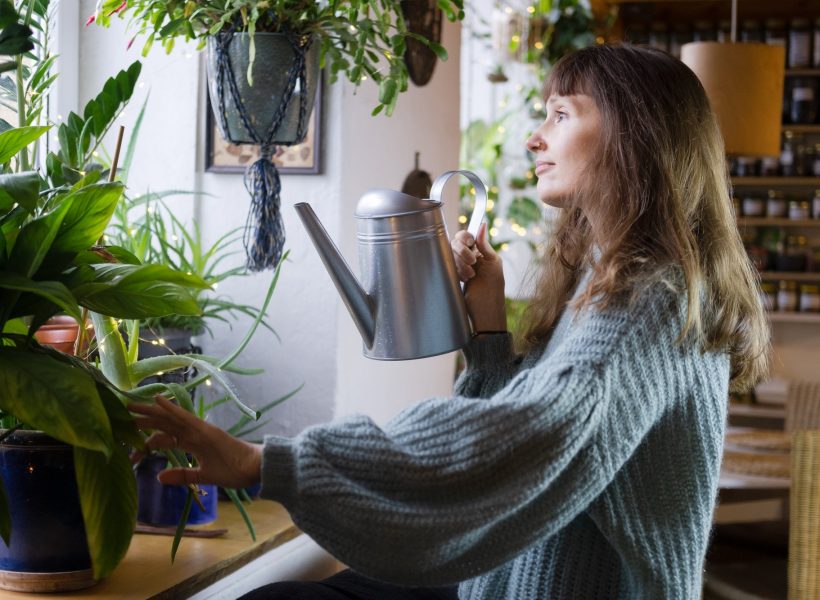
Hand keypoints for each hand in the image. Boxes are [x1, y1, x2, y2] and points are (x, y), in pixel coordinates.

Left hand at [129, 395, 261, 489]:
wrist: (254, 468)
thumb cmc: (233, 471)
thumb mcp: (203, 477)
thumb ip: (182, 476)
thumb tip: (159, 477)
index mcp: (193, 443)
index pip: (165, 438)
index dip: (147, 441)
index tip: (129, 447)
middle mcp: (194, 433)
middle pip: (164, 423)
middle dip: (143, 419)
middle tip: (122, 413)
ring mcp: (199, 429)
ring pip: (170, 418)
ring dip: (150, 411)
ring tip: (131, 404)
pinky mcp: (206, 430)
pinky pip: (185, 417)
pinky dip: (171, 408)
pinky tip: (158, 400)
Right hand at [451, 222, 506, 332]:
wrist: (484, 311)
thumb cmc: (492, 288)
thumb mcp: (493, 263)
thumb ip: (484, 245)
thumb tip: (482, 224)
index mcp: (480, 251)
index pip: (466, 236)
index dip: (465, 237)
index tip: (470, 243)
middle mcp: (468, 257)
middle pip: (456, 243)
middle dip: (463, 252)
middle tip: (473, 263)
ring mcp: (458, 267)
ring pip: (450, 254)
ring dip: (460, 264)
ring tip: (470, 276)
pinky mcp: (451, 276)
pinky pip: (447, 265)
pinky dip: (456, 271)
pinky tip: (464, 280)